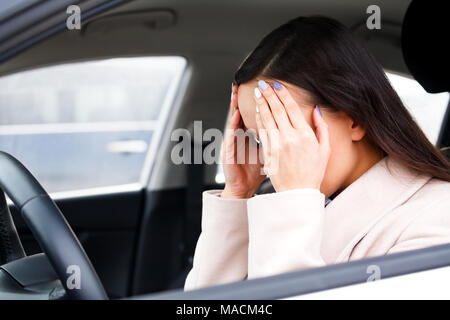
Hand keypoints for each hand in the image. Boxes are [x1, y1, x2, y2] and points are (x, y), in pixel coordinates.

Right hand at [221, 84, 265, 198]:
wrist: (243, 189)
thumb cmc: (254, 172)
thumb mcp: (268, 153)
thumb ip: (274, 140)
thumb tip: (287, 129)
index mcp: (249, 136)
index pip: (254, 115)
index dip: (258, 102)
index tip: (263, 88)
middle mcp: (239, 137)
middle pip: (242, 112)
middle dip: (244, 97)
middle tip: (248, 82)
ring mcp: (232, 143)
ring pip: (233, 121)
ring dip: (234, 106)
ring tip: (235, 92)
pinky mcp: (228, 152)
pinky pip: (231, 136)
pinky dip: (233, 125)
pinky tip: (236, 115)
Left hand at [254, 80, 329, 191]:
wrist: (297, 193)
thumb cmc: (312, 173)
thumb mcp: (324, 150)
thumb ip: (321, 128)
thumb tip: (316, 110)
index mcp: (305, 135)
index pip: (292, 109)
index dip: (283, 95)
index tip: (277, 85)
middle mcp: (290, 138)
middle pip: (277, 111)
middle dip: (269, 95)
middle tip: (263, 84)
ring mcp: (277, 145)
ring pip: (267, 119)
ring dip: (261, 104)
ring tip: (257, 93)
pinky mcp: (268, 152)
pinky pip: (262, 131)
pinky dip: (258, 119)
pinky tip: (256, 111)